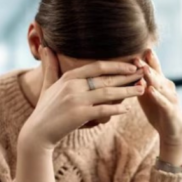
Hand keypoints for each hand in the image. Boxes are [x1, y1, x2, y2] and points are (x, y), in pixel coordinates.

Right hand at [19, 47, 144, 151]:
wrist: (37, 133)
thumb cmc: (45, 110)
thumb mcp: (47, 86)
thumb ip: (50, 68)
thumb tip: (46, 48)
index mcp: (69, 77)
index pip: (97, 66)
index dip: (116, 66)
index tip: (131, 66)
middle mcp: (74, 86)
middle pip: (106, 78)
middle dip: (127, 76)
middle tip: (144, 74)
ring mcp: (76, 100)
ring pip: (108, 92)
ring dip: (127, 91)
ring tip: (142, 89)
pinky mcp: (80, 115)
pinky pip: (103, 110)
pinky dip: (116, 109)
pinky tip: (127, 109)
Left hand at [135, 50, 181, 165]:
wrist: (173, 132)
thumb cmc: (158, 111)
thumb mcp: (147, 96)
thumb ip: (139, 84)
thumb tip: (126, 72)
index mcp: (160, 82)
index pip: (153, 68)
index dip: (147, 58)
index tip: (138, 47)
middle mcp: (167, 87)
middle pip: (156, 74)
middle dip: (147, 65)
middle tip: (137, 56)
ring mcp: (170, 98)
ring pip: (160, 86)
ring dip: (152, 77)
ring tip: (144, 69)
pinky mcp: (171, 111)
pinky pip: (163, 102)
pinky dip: (157, 96)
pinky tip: (150, 90)